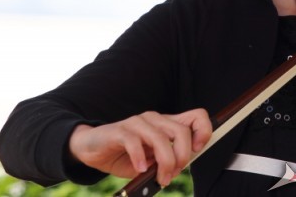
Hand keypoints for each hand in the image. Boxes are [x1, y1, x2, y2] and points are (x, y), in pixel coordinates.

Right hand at [68, 108, 211, 186]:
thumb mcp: (151, 160)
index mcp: (166, 124)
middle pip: (181, 131)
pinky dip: (140, 158)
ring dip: (164, 162)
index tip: (199, 150)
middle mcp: (155, 119)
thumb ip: (165, 160)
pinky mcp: (120, 130)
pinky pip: (134, 141)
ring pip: (160, 138)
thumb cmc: (124, 156)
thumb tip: (179, 167)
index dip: (203, 131)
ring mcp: (137, 123)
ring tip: (160, 178)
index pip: (196, 116)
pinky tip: (140, 169)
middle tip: (172, 174)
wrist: (91, 149)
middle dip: (182, 157)